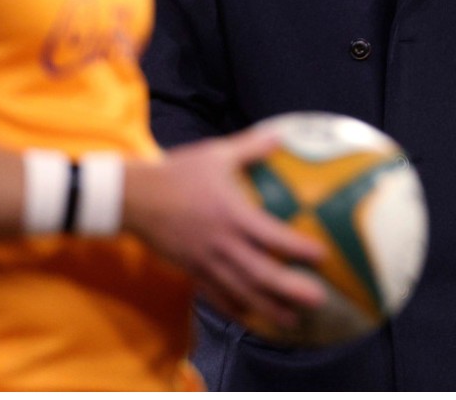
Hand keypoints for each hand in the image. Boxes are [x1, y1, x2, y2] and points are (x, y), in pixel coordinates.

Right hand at [122, 126, 326, 331]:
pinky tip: (250, 317)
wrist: (134, 198)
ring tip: (292, 321)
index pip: (271, 236)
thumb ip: (249, 147)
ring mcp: (206, 261)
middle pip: (260, 273)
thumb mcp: (214, 154)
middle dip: (290, 289)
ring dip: (268, 307)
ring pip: (241, 291)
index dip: (297, 247)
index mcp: (231, 215)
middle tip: (318, 299)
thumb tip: (280, 135)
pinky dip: (235, 308)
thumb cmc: (176, 174)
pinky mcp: (192, 270)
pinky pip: (216, 295)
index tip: (322, 255)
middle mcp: (222, 243)